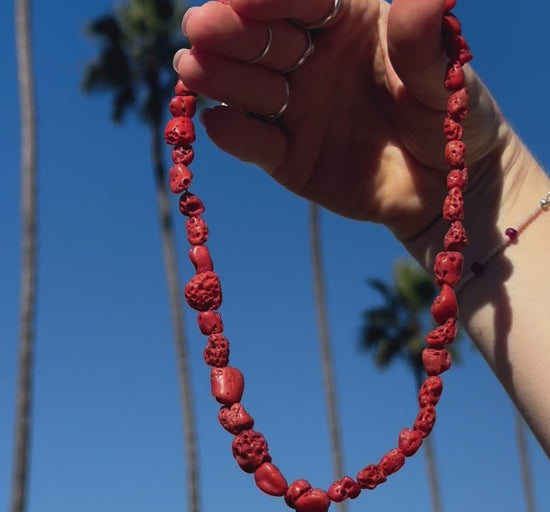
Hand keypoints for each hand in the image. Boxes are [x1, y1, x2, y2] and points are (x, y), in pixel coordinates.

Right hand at [174, 0, 507, 240]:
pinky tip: (217, 123)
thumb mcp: (443, 75)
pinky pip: (260, 144)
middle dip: (233, 32)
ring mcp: (297, 111)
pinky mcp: (290, 157)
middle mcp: (312, 63)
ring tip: (192, 68)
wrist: (444, 183)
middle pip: (265, 41)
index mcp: (346, 24)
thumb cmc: (449, 116)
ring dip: (222, 79)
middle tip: (200, 28)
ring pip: (252, 90)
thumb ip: (423, 40)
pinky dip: (239, 136)